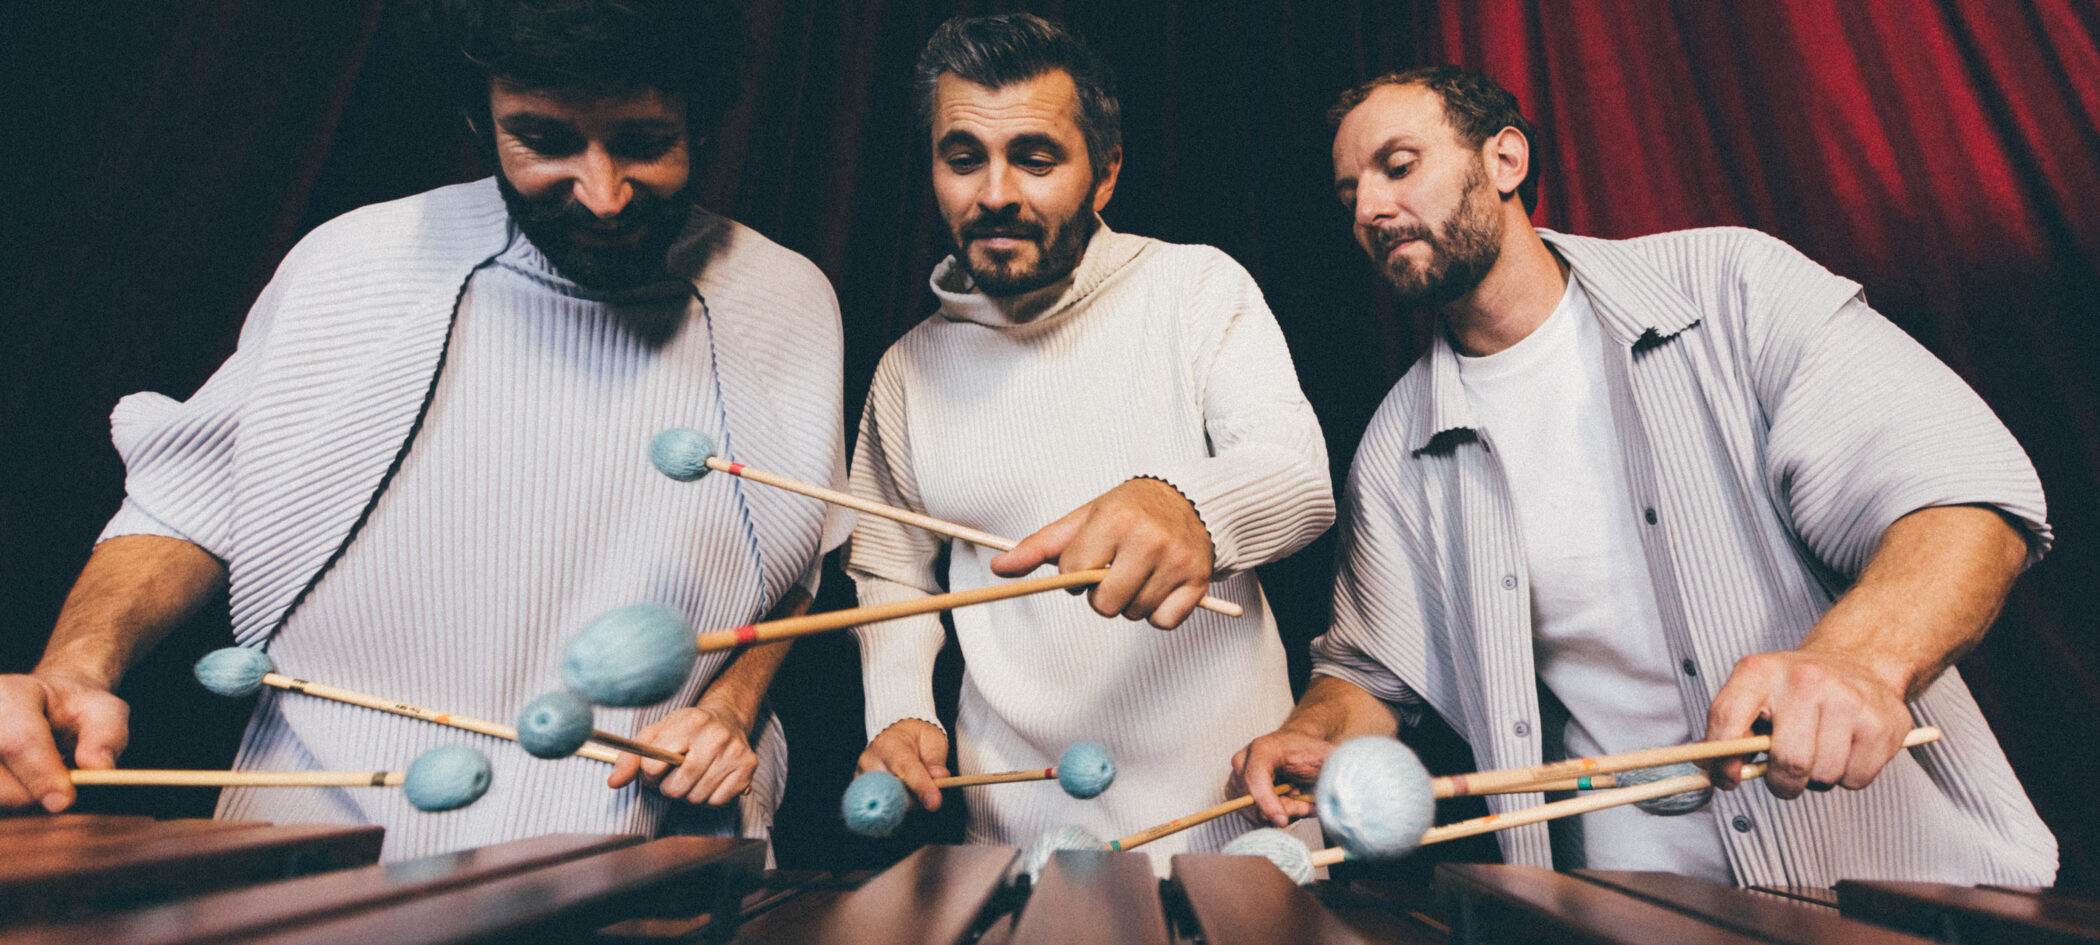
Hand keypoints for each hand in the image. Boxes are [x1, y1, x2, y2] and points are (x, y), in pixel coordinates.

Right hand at [0, 670, 130, 811]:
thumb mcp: (104, 711)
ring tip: (43, 784)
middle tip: (61, 794)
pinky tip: (27, 791)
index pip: (18, 740)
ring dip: (19, 804)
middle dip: (32, 795)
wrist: (44, 710)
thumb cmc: (75, 711)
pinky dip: (10, 807)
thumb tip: (98, 768)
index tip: (65, 800)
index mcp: (7, 695)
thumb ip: (107, 735)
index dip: (42, 774)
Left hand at [606, 704, 757, 805]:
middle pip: (676, 787)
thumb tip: (614, 783)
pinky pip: (717, 802)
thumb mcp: (655, 734)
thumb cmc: (685, 729)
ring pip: (696, 798)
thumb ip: (630, 757)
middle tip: (674, 775)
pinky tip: (709, 780)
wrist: (726, 719)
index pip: (654, 765)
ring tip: (691, 776)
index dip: (649, 774)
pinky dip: (708, 798)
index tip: (655, 768)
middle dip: (668, 787)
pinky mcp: (748, 769)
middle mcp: (716, 736)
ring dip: (688, 794)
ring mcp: (735, 753)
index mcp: (690, 722)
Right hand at [856, 718, 949, 811]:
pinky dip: (897, 804)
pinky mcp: (861, 790)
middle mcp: (870, 761)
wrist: (896, 734)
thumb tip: (940, 777)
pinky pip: (882, 806)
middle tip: (929, 789)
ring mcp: (862, 777)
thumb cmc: (916, 737)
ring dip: (907, 801)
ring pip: (889, 802)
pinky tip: (903, 792)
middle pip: (895, 792)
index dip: (920, 787)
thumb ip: (936, 759)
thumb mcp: (933, 740)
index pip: (905, 769)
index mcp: (889, 744)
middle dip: (916, 798)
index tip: (934, 803)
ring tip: (914, 785)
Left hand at [990, 478, 1213, 628]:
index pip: (1074, 574)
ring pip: (1134, 614)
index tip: (1090, 559)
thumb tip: (999, 569)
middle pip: (1104, 605)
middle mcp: (1149, 540)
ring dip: (1130, 602)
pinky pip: (1164, 623)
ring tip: (1140, 574)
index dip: (1074, 574)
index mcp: (1115, 519)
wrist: (1191, 500)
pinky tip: (1161, 586)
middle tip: (1113, 572)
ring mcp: (1177, 562)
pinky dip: (1159, 612)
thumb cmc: (1128, 511)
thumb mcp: (1083, 520)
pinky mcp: (1199, 581)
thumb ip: (1039, 546)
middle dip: (1101, 596)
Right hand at [1229, 728, 1330, 826]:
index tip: (1283, 820)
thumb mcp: (1327, 759)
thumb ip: (1333, 773)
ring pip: (1255, 813)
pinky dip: (1272, 814)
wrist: (1295, 747)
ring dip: (1281, 812)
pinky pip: (1252, 816)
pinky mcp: (1234, 792)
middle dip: (1285, 809)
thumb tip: (1338, 795)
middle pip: (1256, 802)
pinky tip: (1283, 800)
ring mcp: (1235, 778)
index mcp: (1262, 748)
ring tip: (1295, 796)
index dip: (1267, 801)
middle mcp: (1242, 761)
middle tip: (1307, 803)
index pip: (1256, 777)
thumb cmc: (1310, 752)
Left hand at [1703, 650, 1913, 798]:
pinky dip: (1847, 777)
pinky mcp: (1883, 723)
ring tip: (1819, 749)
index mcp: (1760, 671)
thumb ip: (1730, 730)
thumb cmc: (1798, 689)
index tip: (1726, 778)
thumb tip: (1714, 773)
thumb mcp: (1754, 693)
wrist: (1858, 661)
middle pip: (1789, 762)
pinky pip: (1855, 780)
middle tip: (1784, 774)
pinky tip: (1846, 748)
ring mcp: (1848, 699)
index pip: (1727, 720)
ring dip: (1816, 779)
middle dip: (1782, 782)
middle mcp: (1805, 679)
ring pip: (1823, 776)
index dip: (1721, 761)